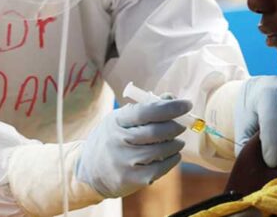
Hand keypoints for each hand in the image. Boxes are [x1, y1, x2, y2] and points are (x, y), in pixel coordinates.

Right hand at [75, 99, 191, 197]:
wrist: (89, 171)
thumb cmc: (113, 138)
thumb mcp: (122, 119)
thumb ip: (146, 108)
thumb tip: (171, 98)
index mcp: (117, 121)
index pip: (146, 111)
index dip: (169, 107)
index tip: (186, 104)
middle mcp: (118, 141)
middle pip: (155, 132)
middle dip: (175, 126)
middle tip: (182, 125)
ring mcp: (124, 162)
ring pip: (160, 150)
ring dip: (175, 144)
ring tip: (177, 141)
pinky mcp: (131, 179)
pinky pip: (160, 168)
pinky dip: (172, 160)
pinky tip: (173, 155)